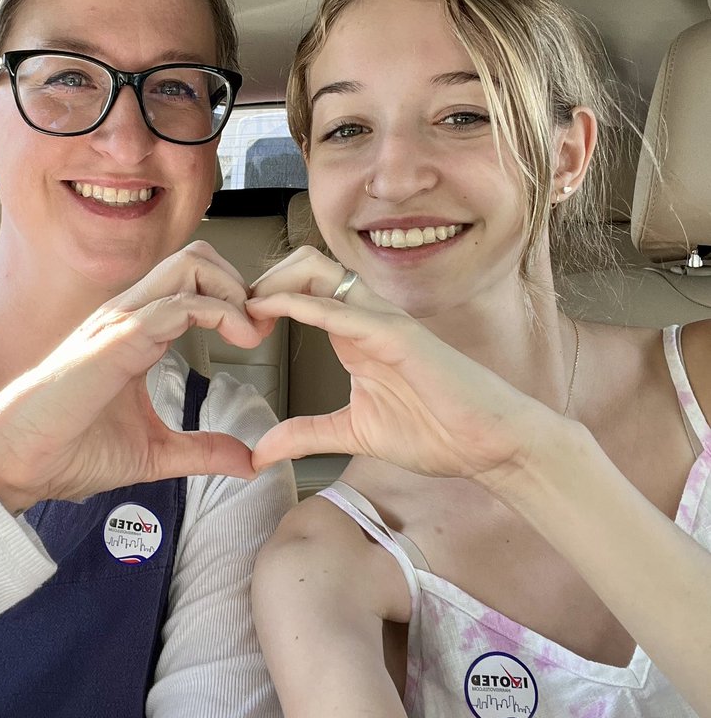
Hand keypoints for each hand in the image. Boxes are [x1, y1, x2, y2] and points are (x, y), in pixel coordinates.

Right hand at [0, 241, 266, 510]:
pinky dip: (218, 312)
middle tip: (258, 327)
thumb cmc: (68, 451)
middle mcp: (128, 315)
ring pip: (190, 265)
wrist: (16, 464)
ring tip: (249, 332)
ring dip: (232, 292)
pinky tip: (236, 340)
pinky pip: (177, 303)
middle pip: (196, 258)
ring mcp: (121, 321)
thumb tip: (248, 461)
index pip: (192, 283)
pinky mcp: (117, 338)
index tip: (257, 335)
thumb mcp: (154, 453)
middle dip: (239, 284)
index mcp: (135, 331)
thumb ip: (201, 450)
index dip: (234, 300)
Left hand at [247, 248, 561, 491]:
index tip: (231, 326)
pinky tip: (272, 313)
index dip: (261, 297)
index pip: (300, 289)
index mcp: (353, 332)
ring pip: (319, 271)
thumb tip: (259, 452)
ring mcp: (382, 321)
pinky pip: (344, 310)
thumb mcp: (352, 433)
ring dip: (275, 284)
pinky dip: (304, 306)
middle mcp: (365, 316)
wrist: (487, 444)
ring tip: (246, 314)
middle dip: (261, 279)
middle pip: (303, 265)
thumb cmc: (435, 430)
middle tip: (232, 315)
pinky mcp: (399, 336)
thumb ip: (305, 434)